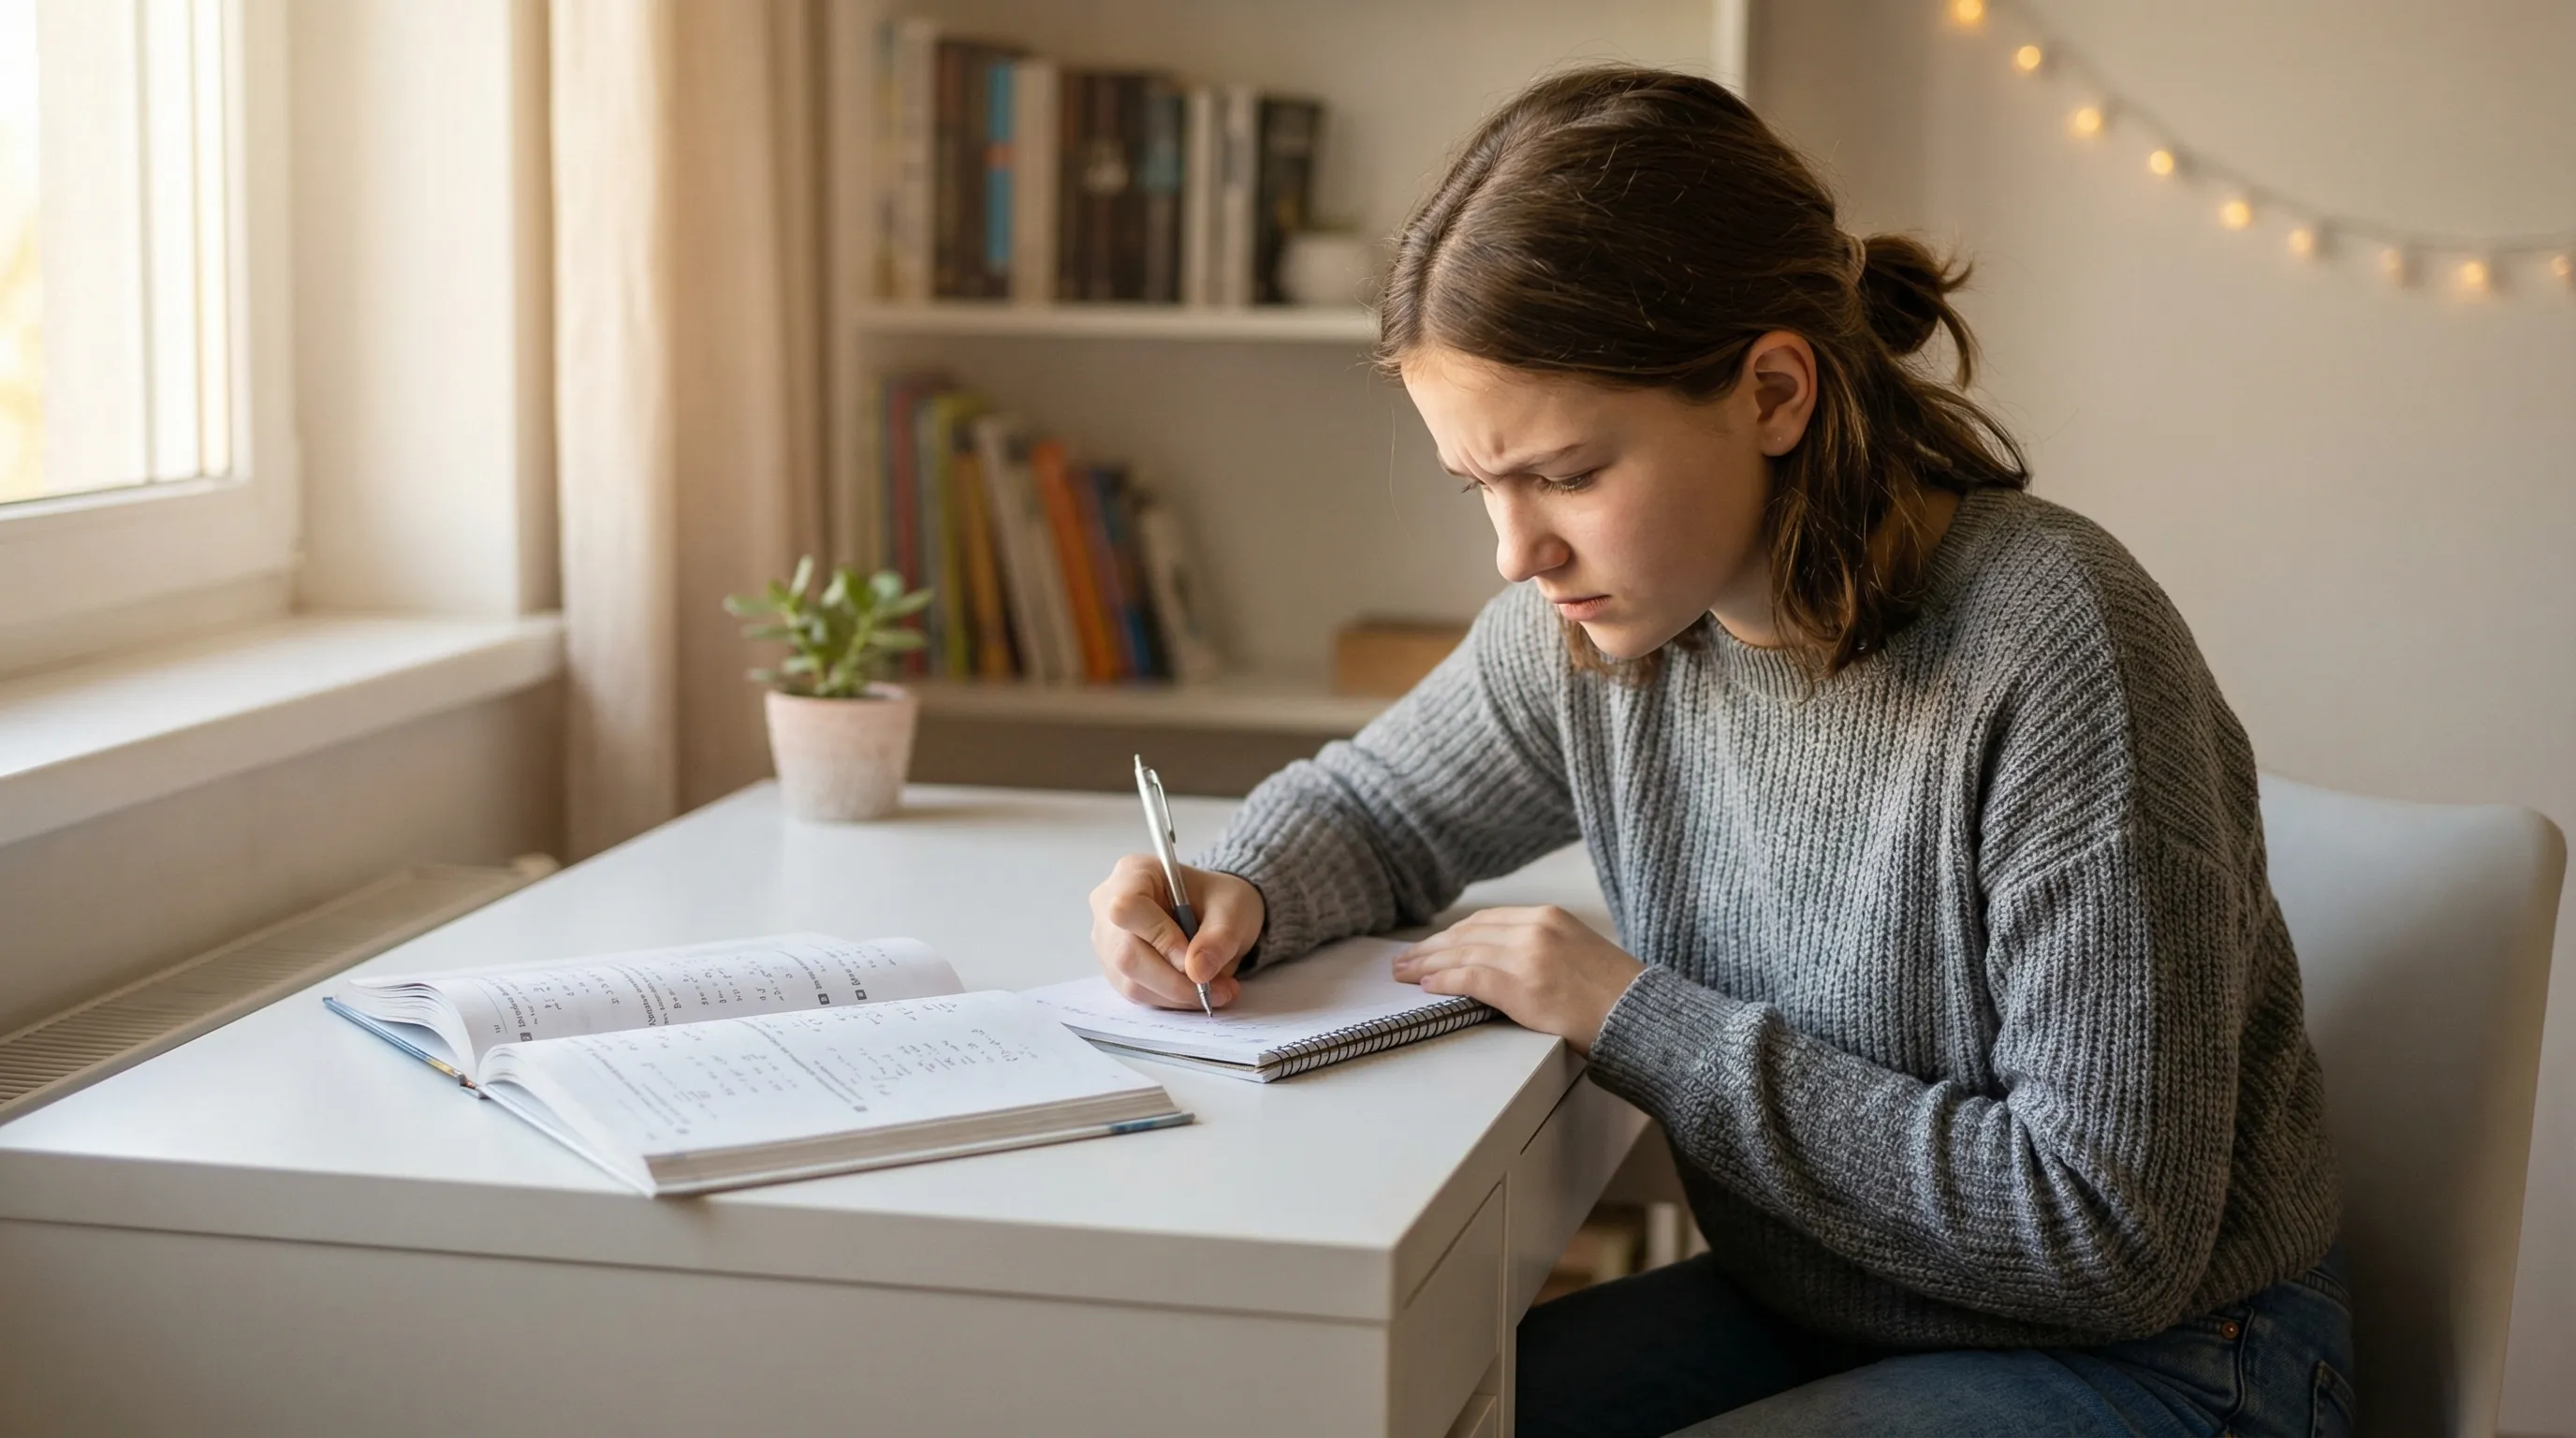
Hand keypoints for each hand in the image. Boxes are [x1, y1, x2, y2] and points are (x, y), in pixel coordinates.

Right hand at [1088, 856, 1265, 1009]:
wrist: (1215, 912)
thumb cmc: (1218, 900)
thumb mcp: (1232, 909)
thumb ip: (1218, 938)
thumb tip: (1198, 971)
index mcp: (1133, 873)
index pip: (1128, 908)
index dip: (1161, 939)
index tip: (1195, 959)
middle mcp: (1108, 905)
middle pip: (1126, 953)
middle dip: (1175, 980)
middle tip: (1216, 988)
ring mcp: (1108, 940)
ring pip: (1131, 981)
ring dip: (1176, 994)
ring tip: (1217, 991)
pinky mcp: (1115, 968)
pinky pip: (1136, 992)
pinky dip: (1171, 999)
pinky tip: (1196, 991)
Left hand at [1390, 906, 1644, 1052]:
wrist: (1641, 1016)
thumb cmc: (1614, 994)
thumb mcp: (1577, 951)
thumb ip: (1539, 947)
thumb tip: (1497, 961)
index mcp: (1548, 916)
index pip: (1485, 920)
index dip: (1452, 934)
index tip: (1432, 945)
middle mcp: (1536, 928)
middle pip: (1467, 934)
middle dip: (1431, 947)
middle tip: (1403, 959)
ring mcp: (1528, 956)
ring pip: (1462, 954)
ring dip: (1426, 964)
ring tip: (1403, 972)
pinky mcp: (1523, 986)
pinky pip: (1469, 979)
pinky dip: (1443, 981)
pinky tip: (1426, 985)